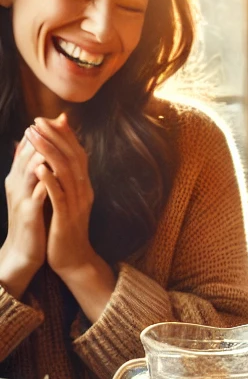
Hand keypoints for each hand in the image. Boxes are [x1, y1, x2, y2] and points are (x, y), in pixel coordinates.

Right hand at [0, 134, 49, 297]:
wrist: (24, 254)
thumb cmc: (32, 223)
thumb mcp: (33, 196)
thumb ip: (34, 174)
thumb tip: (39, 153)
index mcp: (20, 178)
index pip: (30, 149)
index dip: (45, 133)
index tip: (61, 118)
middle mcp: (17, 183)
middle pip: (28, 153)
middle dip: (43, 136)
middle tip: (57, 119)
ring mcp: (21, 197)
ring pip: (30, 168)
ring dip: (42, 152)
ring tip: (55, 136)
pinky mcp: (28, 212)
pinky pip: (37, 192)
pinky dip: (44, 180)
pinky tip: (54, 170)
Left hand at [25, 115, 97, 277]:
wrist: (73, 260)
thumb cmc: (64, 230)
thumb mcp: (64, 201)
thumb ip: (60, 180)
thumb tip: (50, 159)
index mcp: (83, 187)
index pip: (77, 154)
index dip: (64, 135)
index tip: (47, 119)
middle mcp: (83, 192)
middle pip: (73, 158)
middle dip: (54, 137)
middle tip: (37, 120)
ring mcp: (77, 205)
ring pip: (66, 173)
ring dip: (48, 151)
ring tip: (32, 135)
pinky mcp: (67, 218)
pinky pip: (59, 196)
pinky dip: (50, 180)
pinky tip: (39, 167)